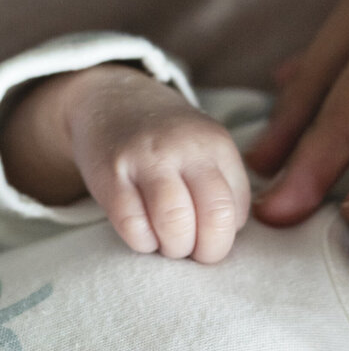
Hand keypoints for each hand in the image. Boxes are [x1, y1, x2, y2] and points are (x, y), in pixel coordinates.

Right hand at [2, 64, 249, 260]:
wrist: (110, 101)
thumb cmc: (166, 140)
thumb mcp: (205, 149)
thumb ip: (223, 187)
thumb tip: (227, 235)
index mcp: (217, 145)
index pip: (237, 209)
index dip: (225, 232)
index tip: (208, 229)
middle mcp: (185, 149)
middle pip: (215, 216)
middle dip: (209, 249)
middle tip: (194, 249)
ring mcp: (146, 160)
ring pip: (175, 224)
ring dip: (175, 247)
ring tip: (168, 241)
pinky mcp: (110, 176)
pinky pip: (133, 227)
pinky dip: (143, 242)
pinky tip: (143, 232)